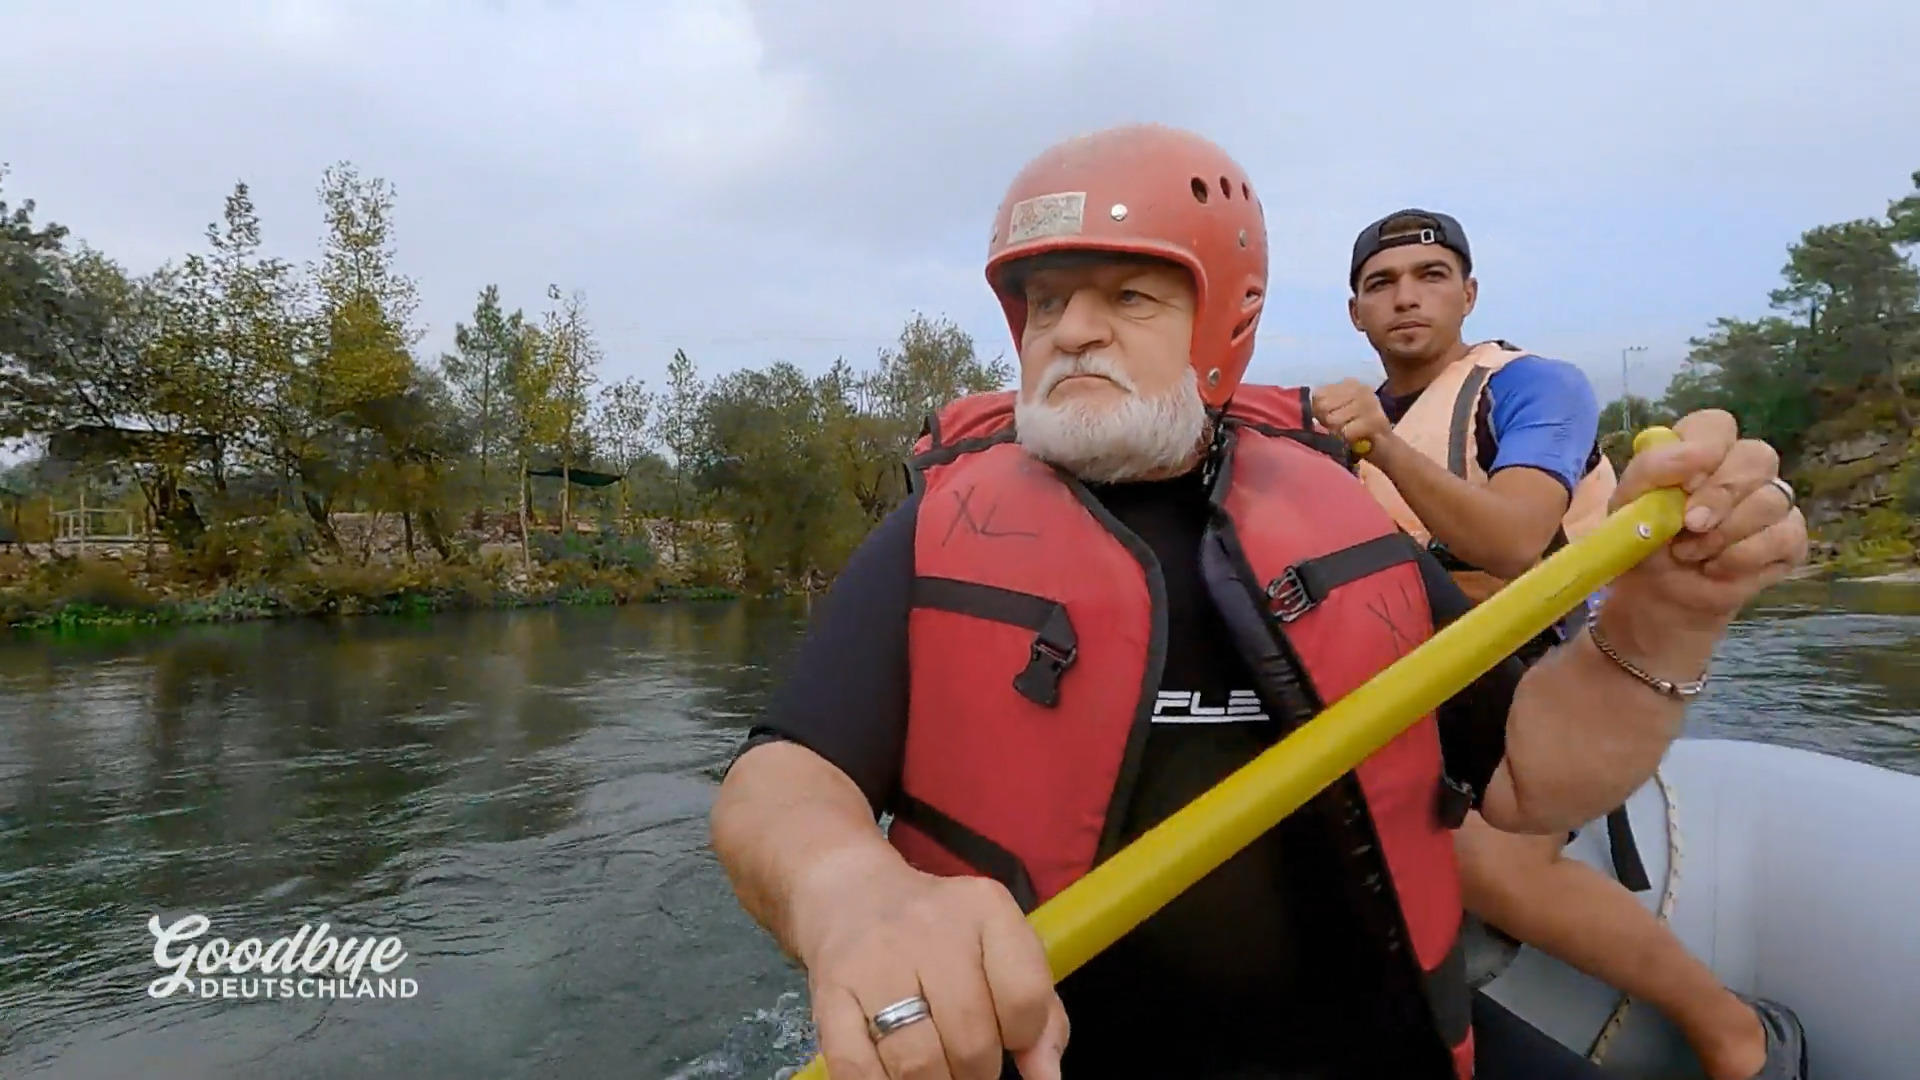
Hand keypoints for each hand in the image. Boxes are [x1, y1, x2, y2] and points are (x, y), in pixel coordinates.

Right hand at [803, 868, 1067, 1079]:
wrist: (850, 894)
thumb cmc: (940, 933)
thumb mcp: (999, 948)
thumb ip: (1038, 1011)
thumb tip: (1047, 1078)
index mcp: (985, 909)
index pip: (1026, 996)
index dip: (1024, 1037)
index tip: (1011, 1041)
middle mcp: (930, 929)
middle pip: (972, 1039)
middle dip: (977, 1073)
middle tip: (969, 1068)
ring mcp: (875, 962)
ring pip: (918, 1063)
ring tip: (937, 1073)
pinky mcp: (830, 994)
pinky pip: (858, 1070)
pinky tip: (896, 1077)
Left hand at [1310, 378, 1391, 454]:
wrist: (1386, 449)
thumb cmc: (1356, 432)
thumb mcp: (1337, 414)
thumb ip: (1321, 408)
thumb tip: (1303, 411)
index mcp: (1349, 384)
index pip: (1317, 394)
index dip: (1315, 412)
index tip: (1325, 421)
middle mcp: (1360, 388)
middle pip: (1322, 406)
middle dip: (1324, 423)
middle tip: (1337, 430)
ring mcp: (1370, 402)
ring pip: (1332, 419)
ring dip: (1335, 433)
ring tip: (1345, 435)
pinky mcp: (1375, 420)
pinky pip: (1344, 432)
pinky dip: (1344, 440)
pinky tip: (1353, 441)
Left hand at [1605, 408, 1807, 629]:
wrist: (1658, 592)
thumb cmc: (1644, 539)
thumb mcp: (1628, 504)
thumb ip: (1652, 471)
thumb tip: (1694, 458)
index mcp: (1703, 450)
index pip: (1718, 426)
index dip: (1706, 447)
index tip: (1685, 480)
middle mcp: (1743, 469)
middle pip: (1756, 457)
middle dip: (1721, 494)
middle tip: (1690, 524)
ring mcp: (1772, 502)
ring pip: (1771, 499)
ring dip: (1725, 533)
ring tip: (1690, 553)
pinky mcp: (1790, 539)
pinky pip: (1784, 536)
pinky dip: (1744, 557)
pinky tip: (1716, 567)